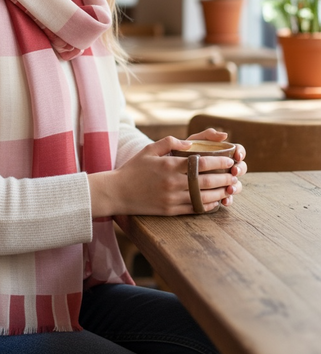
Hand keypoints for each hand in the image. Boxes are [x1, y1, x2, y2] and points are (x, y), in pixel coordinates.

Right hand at [89, 136, 238, 216]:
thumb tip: (190, 142)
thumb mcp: (150, 149)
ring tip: (231, 188)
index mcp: (169, 165)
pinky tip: (216, 201)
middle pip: (206, 181)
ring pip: (203, 197)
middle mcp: (172, 182)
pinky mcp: (170, 211)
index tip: (230, 160)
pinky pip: (194, 209)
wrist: (117, 192)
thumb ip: (171, 142)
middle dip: (225, 177)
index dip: (219, 161)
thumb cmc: (134, 168)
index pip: (201, 162)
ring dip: (221, 193)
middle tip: (236, 174)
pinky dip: (208, 205)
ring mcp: (172, 198)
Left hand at [187, 126, 247, 206]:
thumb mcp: (193, 142)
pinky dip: (228, 200)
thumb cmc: (181, 152)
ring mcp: (221, 181)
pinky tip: (224, 202)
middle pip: (240, 168)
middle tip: (234, 172)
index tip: (237, 156)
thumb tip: (225, 135)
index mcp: (222, 152)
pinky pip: (226, 198)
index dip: (241, 152)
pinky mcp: (216, 193)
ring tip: (229, 189)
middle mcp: (224, 167)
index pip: (238, 151)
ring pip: (236, 184)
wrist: (167, 169)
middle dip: (240, 170)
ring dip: (236, 187)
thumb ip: (207, 136)